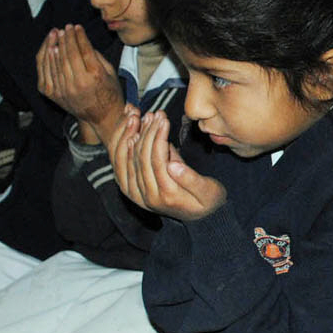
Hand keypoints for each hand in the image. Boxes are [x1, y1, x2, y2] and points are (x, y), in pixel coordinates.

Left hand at [36, 25, 123, 142]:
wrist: (102, 116)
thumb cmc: (110, 92)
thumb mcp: (110, 72)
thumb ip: (97, 56)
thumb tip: (81, 40)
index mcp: (95, 76)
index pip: (83, 50)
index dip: (79, 36)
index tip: (77, 27)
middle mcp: (78, 83)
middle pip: (68, 54)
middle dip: (66, 37)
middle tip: (66, 27)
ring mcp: (63, 89)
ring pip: (55, 61)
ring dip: (54, 44)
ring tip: (56, 33)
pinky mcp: (53, 94)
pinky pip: (46, 72)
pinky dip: (46, 58)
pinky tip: (50, 48)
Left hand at [111, 109, 225, 220]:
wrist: (201, 219)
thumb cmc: (209, 201)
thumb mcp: (209, 191)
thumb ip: (191, 179)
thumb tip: (174, 164)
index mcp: (167, 195)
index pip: (156, 159)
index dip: (158, 136)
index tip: (164, 117)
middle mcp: (147, 197)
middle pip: (140, 158)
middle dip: (147, 132)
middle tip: (154, 113)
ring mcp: (137, 195)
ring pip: (128, 161)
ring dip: (133, 136)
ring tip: (142, 117)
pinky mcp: (132, 191)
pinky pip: (122, 166)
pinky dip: (124, 148)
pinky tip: (131, 133)